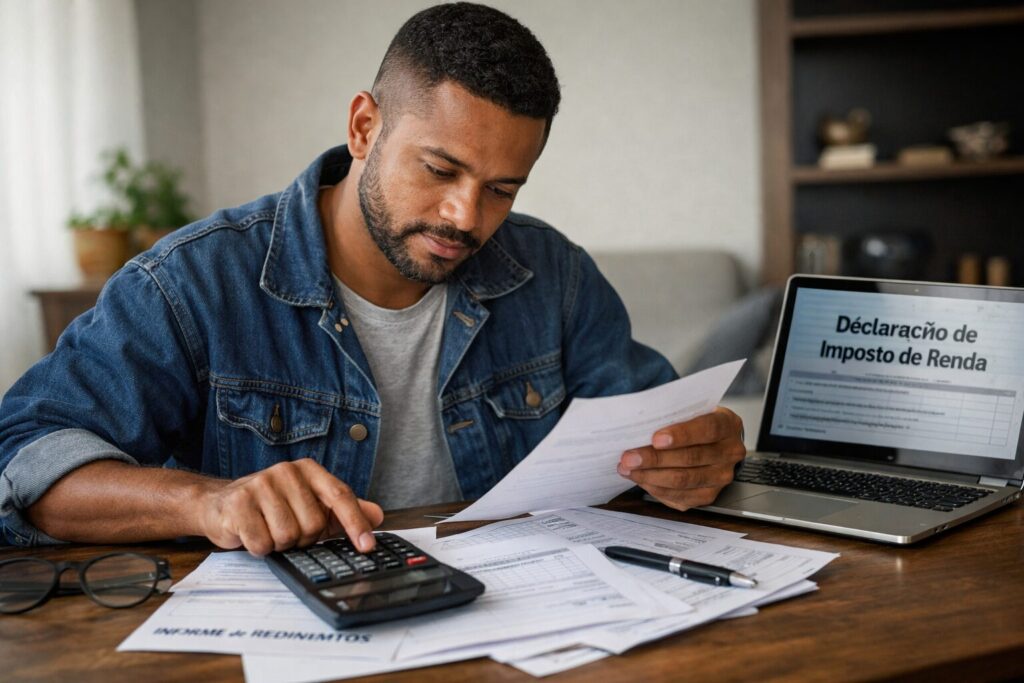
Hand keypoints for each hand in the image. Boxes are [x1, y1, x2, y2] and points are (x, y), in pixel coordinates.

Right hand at [196, 458, 383, 555]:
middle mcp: (286, 472)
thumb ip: (342, 511)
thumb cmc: (271, 507)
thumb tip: (377, 515)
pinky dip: (259, 547)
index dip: (356, 523)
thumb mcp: (309, 505)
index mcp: (309, 470)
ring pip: (288, 536)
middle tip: (288, 530)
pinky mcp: (239, 503)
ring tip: (268, 530)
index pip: (340, 495)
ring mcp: (261, 485)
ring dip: (280, 544)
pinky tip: (251, 533)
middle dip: (303, 538)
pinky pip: (262, 543)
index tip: (367, 546)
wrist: (220, 505)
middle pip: (314, 524)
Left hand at [617, 407, 744, 510]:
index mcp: (728, 425)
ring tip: (628, 469)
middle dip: (655, 458)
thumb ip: (673, 415)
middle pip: (691, 458)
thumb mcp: (691, 410)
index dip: (681, 435)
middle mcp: (729, 453)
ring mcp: (721, 477)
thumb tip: (640, 424)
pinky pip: (680, 496)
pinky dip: (655, 488)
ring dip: (650, 475)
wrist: (712, 441)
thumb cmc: (696, 422)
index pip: (707, 429)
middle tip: (629, 457)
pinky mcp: (709, 495)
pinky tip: (639, 479)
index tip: (655, 439)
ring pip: (683, 480)